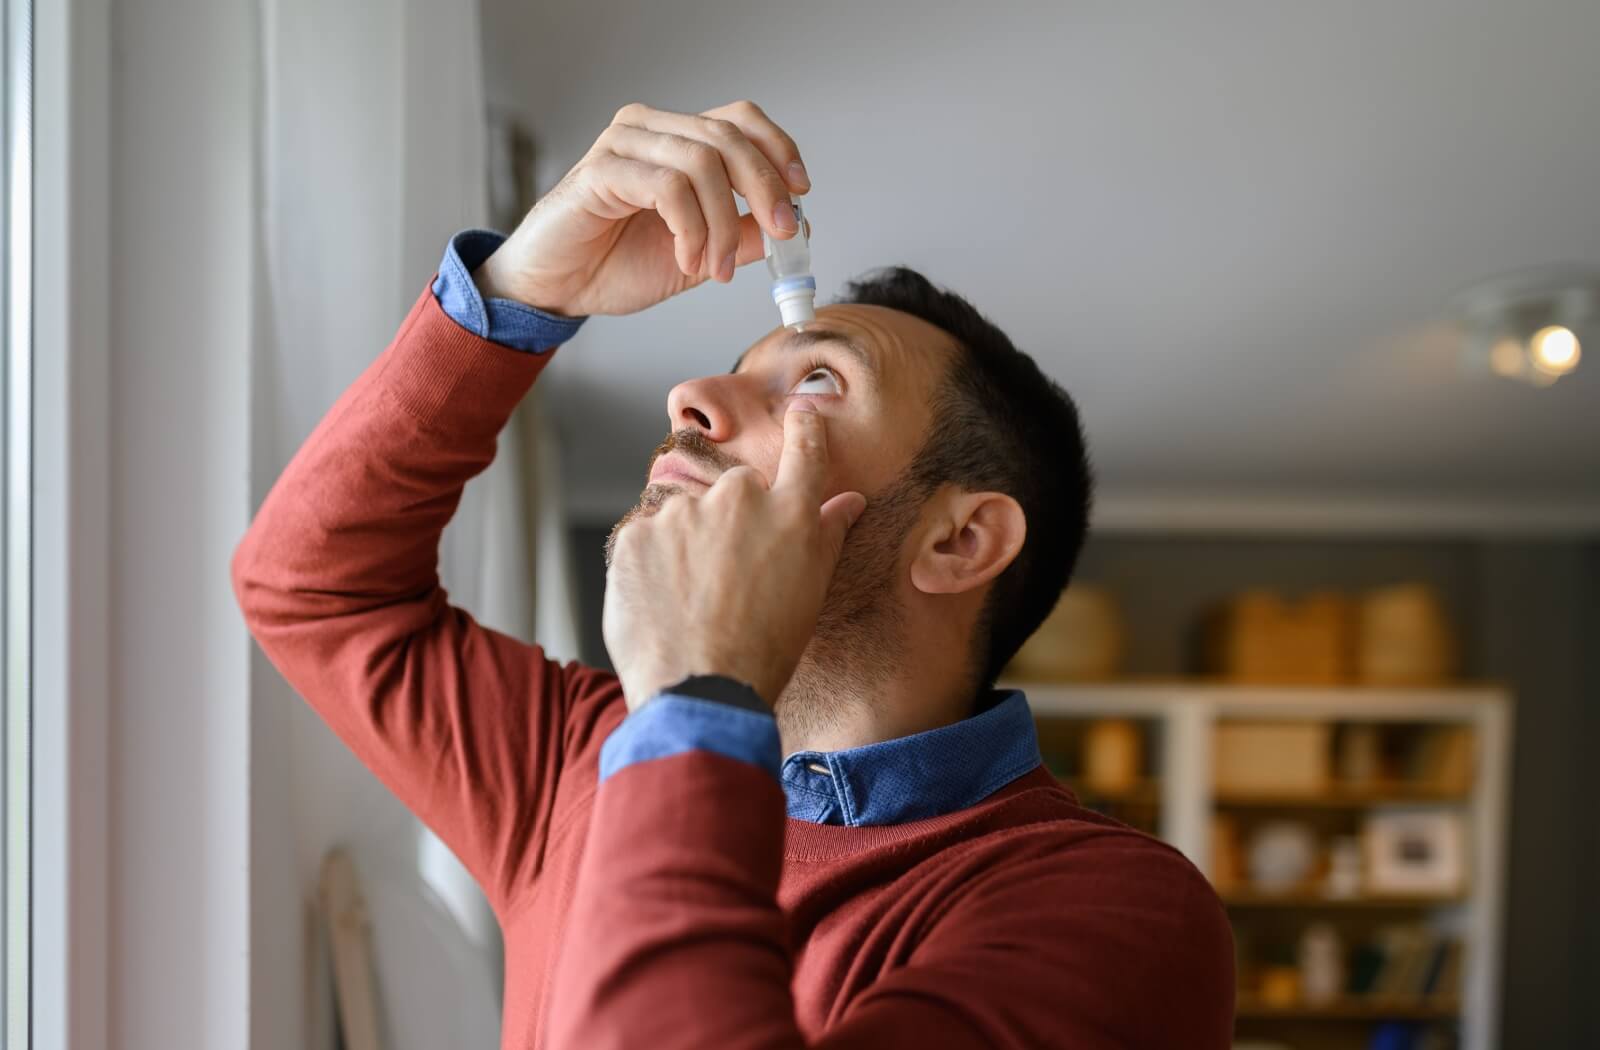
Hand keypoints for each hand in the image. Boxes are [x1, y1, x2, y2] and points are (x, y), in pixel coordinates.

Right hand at [475, 100, 809, 317]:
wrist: (557, 289)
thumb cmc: (616, 264)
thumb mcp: (699, 256)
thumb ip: (743, 237)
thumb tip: (796, 228)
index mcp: (675, 140)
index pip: (739, 119)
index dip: (778, 149)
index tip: (801, 192)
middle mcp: (650, 129)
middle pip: (728, 137)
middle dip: (765, 190)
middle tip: (781, 236)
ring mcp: (623, 145)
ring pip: (702, 163)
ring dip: (723, 225)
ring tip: (716, 269)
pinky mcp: (600, 172)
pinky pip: (668, 188)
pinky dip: (691, 230)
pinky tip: (688, 261)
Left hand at [602, 401, 866, 709]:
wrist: (701, 691)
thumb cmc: (766, 650)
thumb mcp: (812, 591)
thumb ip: (827, 534)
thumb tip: (848, 501)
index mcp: (790, 512)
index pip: (805, 451)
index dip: (805, 429)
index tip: (802, 413)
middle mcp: (738, 499)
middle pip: (734, 494)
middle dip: (730, 524)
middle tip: (730, 580)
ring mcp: (683, 514)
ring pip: (685, 519)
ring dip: (687, 547)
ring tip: (693, 603)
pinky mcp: (635, 535)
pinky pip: (646, 542)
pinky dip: (651, 568)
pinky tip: (664, 606)